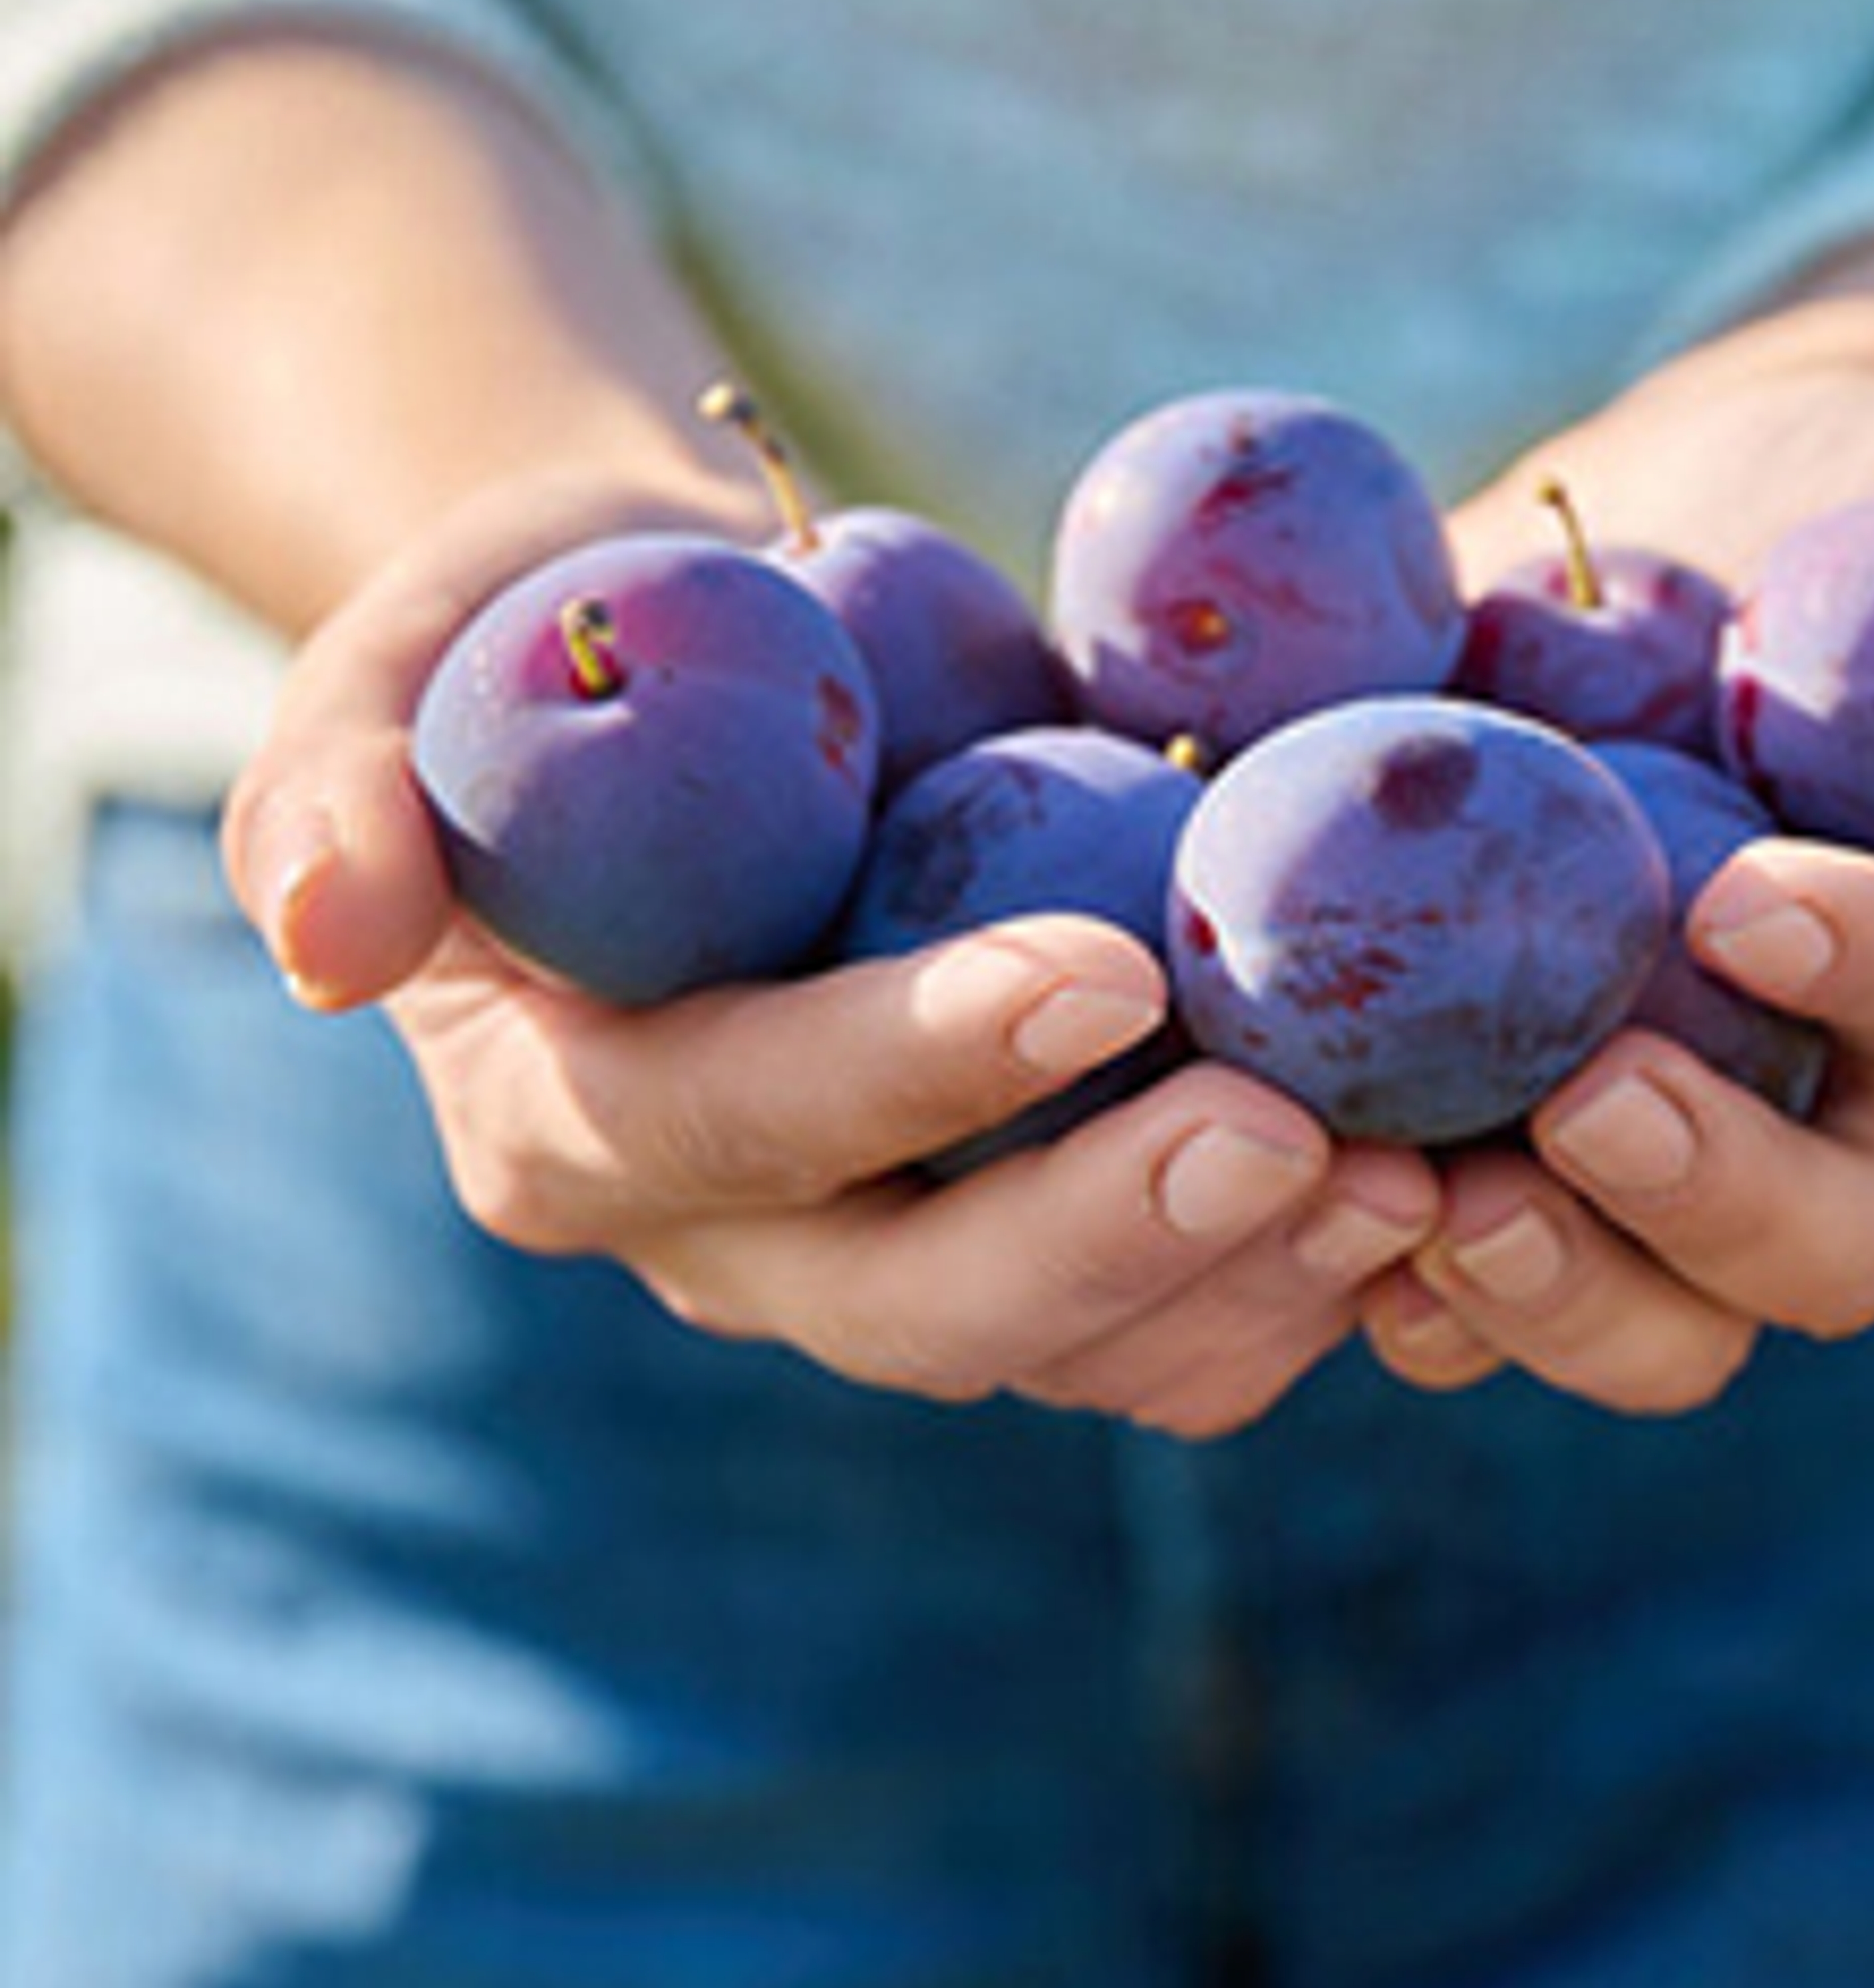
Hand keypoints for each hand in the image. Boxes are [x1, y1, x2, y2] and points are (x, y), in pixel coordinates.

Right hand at [222, 475, 1437, 1438]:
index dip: (905, 1067)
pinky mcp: (1030, 1228)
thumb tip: (325, 938)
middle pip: (923, 1302)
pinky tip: (1435, 1185)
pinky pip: (1171, 1322)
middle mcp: (737, 1235)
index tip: (1096, 978)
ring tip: (1427, 1181)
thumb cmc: (568, 639)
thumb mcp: (409, 655)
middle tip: (1312, 1143)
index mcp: (580, 1113)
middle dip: (1117, 1232)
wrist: (714, 678)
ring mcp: (894, 1253)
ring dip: (1252, 1285)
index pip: (738, 1120)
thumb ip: (339, 780)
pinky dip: (1298, 1277)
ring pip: (1075, 1348)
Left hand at [1361, 254, 1873, 1412]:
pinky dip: (1388, 1275)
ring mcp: (1665, 1145)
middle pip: (1832, 1243)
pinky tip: (1308, 1210)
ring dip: (1547, 1290)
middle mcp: (1841, 1107)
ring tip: (1420, 1201)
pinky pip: (1464, 1281)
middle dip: (1717, 1198)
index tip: (1753, 896)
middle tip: (1587, 1097)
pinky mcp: (1501, 1138)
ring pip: (1654, 1314)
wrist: (1707, 543)